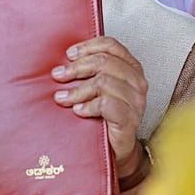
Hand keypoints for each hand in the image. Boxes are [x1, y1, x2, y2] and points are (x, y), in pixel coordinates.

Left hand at [51, 36, 147, 170]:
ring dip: (77, 90)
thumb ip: (88, 71)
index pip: (111, 45)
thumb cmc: (104, 115)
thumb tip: (62, 60)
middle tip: (58, 75)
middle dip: (76, 68)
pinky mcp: (130, 119)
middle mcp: (137, 81)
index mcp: (131, 67)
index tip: (69, 54)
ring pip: (103, 82)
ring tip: (62, 98)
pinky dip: (87, 106)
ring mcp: (136, 101)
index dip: (88, 46)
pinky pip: (106, 104)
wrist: (116, 148)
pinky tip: (78, 111)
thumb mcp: (96, 87)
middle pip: (104, 62)